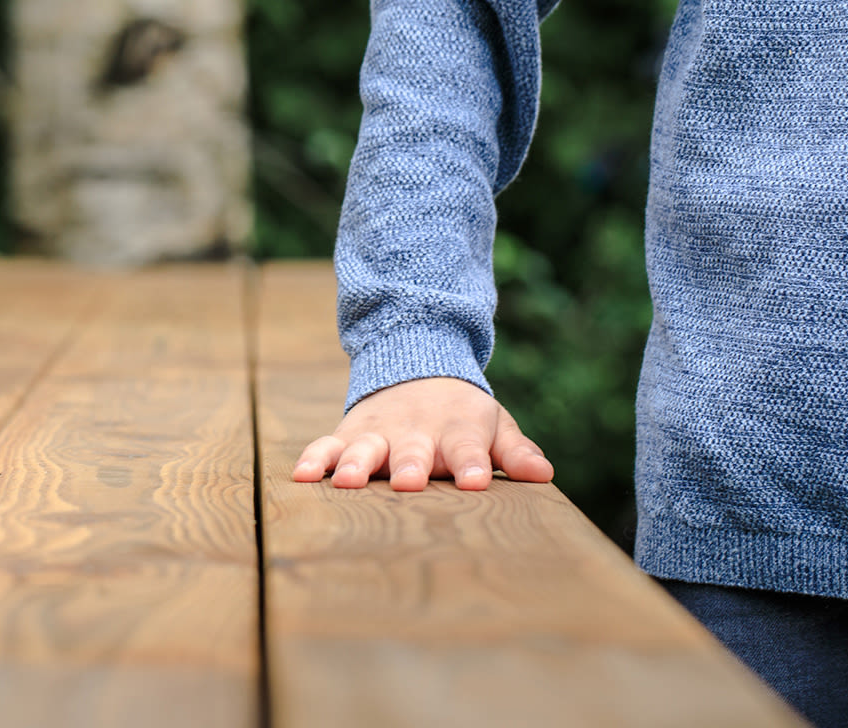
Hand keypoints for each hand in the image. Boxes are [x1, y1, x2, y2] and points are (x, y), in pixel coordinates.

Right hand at [291, 377, 552, 491]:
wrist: (416, 366)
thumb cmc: (461, 414)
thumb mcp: (493, 425)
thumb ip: (514, 452)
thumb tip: (543, 473)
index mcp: (457, 431)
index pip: (468, 449)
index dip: (471, 464)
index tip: (474, 481)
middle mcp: (415, 433)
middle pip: (414, 451)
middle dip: (411, 465)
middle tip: (409, 482)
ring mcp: (379, 434)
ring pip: (366, 450)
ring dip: (358, 464)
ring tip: (349, 481)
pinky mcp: (348, 435)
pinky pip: (327, 446)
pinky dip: (314, 459)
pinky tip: (303, 476)